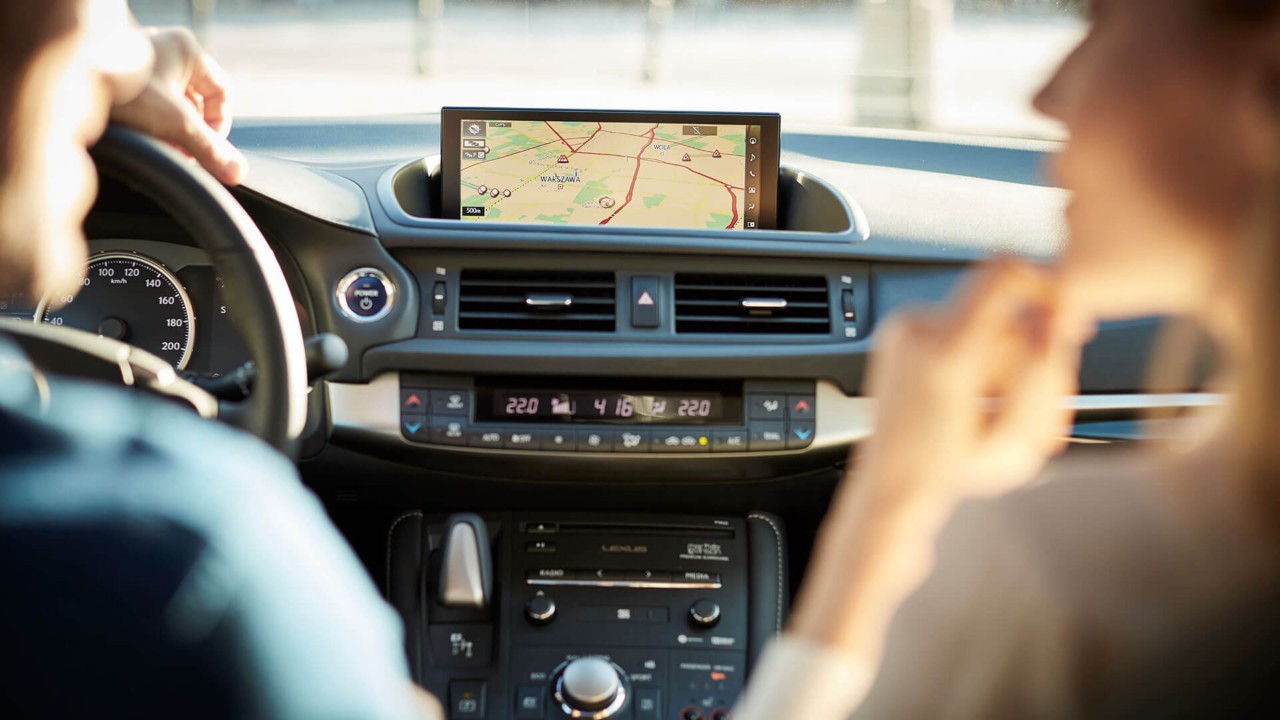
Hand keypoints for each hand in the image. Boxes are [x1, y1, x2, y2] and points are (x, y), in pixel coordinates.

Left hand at [110, 28, 245, 184]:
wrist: (67, 86)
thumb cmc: (123, 93)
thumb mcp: (176, 124)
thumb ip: (211, 149)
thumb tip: (238, 172)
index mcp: (186, 50)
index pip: (222, 92)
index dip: (220, 124)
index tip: (207, 146)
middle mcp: (165, 51)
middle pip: (196, 101)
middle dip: (193, 133)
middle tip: (183, 153)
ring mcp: (141, 65)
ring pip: (172, 106)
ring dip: (172, 133)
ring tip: (161, 149)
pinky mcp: (122, 81)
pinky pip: (149, 107)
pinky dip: (151, 126)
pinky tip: (141, 140)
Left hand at [789, 260, 1093, 657]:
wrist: (890, 487)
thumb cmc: (947, 475)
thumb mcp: (1017, 441)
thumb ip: (1046, 375)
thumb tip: (1056, 323)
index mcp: (947, 352)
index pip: (1005, 273)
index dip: (1047, 286)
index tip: (1065, 319)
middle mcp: (918, 331)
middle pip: (1004, 308)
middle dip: (1029, 349)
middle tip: (1038, 400)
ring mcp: (903, 330)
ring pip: (983, 321)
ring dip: (1004, 360)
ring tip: (1001, 411)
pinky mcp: (899, 335)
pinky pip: (958, 327)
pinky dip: (978, 356)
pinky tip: (979, 399)